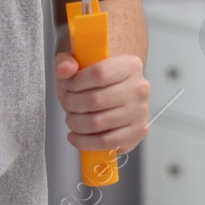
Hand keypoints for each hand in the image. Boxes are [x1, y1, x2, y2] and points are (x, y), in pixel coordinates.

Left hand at [53, 32, 149, 156]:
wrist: (115, 91)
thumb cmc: (96, 79)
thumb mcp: (78, 62)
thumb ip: (66, 62)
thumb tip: (64, 69)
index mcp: (130, 65)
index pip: (99, 73)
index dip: (76, 82)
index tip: (66, 85)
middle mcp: (140, 88)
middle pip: (96, 100)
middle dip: (72, 104)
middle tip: (67, 104)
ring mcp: (140, 112)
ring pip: (98, 123)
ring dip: (76, 123)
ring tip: (71, 119)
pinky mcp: (138, 132)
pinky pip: (106, 142)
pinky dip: (85, 142)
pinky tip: (76, 136)